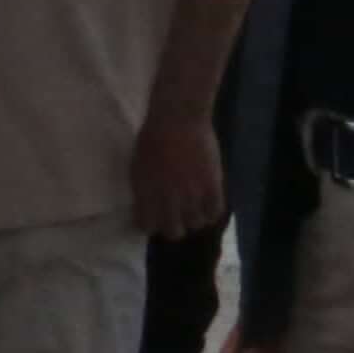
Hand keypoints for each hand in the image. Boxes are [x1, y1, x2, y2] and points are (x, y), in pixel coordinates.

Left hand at [134, 109, 227, 239]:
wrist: (177, 121)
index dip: (151, 226)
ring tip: (194, 211)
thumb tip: (144, 206)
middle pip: (174, 231)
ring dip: (194, 220)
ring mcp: (192, 194)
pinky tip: (209, 206)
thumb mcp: (137, 167)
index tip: (154, 222)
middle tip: (176, 220)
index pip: (148, 226)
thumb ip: (142, 189)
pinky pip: (215, 212)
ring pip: (196, 224)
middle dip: (173, 229)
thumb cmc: (152, 139)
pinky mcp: (213, 186)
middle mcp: (169, 198)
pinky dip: (212, 213)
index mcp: (146, 193)